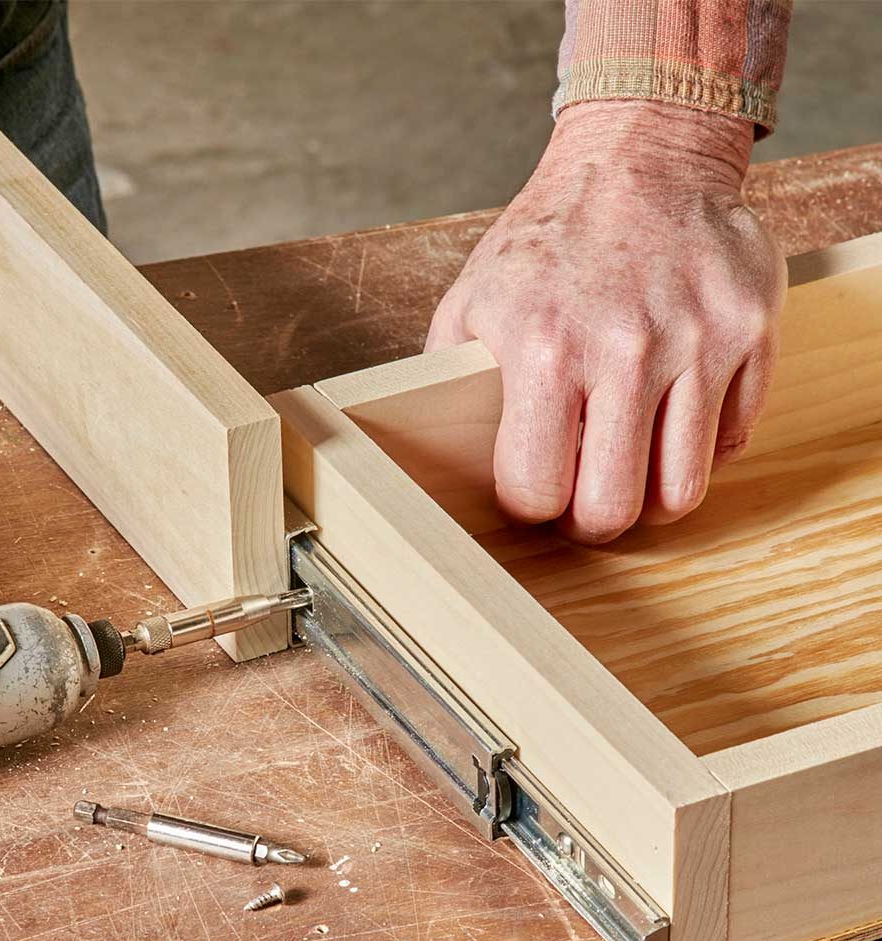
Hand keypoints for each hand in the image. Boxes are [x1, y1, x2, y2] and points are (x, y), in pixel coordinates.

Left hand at [426, 100, 786, 542]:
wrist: (640, 157)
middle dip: (591, 522)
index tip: (534, 493)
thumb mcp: (471, 301)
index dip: (530, 507)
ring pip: (681, 490)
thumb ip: (457, 383)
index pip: (537, 491)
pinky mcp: (751, 332)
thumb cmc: (548, 239)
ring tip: (627, 467)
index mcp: (545, 349)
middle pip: (614, 509)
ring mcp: (698, 342)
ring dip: (649, 496)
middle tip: (583, 503)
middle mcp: (626, 350)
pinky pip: (730, 440)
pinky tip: (669, 418)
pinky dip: (698, 448)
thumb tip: (449, 456)